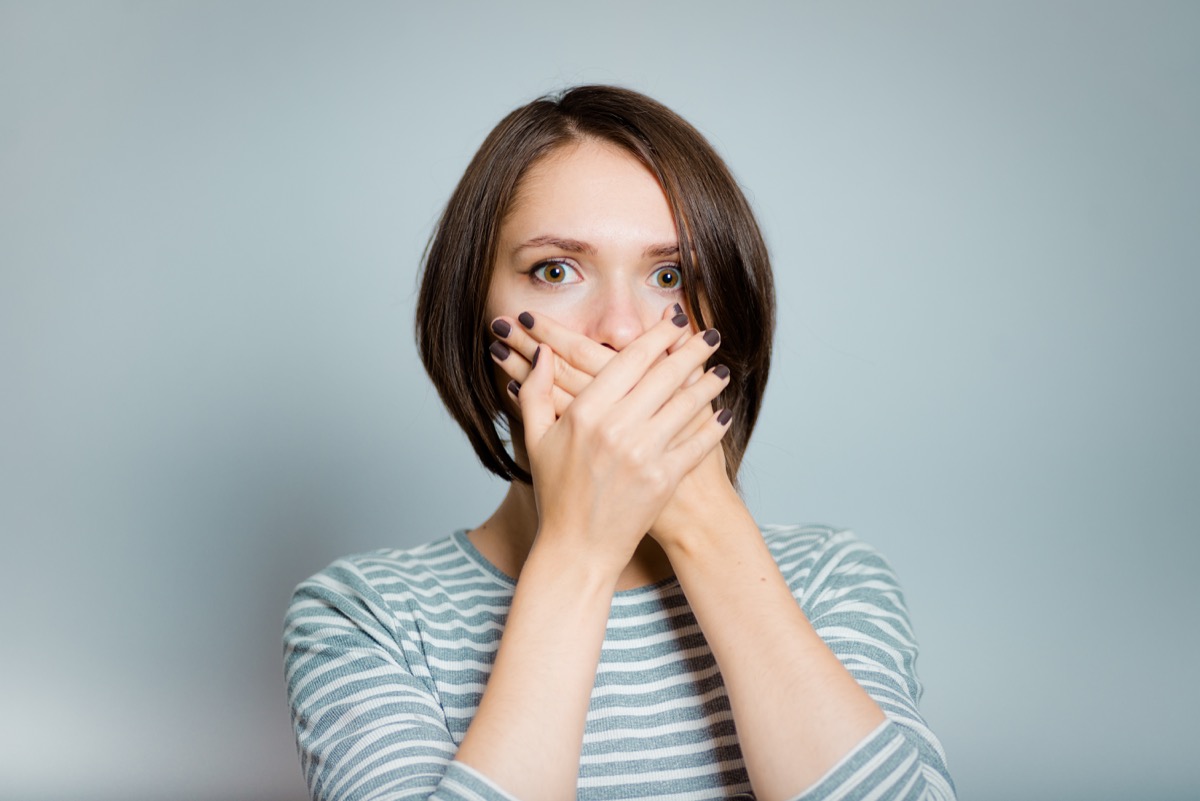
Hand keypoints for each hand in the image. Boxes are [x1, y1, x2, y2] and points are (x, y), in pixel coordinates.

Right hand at [506, 312, 731, 575]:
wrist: (577, 550)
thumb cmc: (556, 494)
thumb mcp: (535, 440)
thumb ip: (535, 392)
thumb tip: (542, 353)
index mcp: (583, 414)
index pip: (630, 360)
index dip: (658, 336)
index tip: (675, 320)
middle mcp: (614, 429)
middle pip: (664, 375)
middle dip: (692, 350)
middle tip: (710, 335)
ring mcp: (641, 454)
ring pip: (685, 404)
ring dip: (708, 383)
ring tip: (721, 371)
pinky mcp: (663, 479)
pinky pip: (696, 442)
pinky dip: (713, 425)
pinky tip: (722, 413)